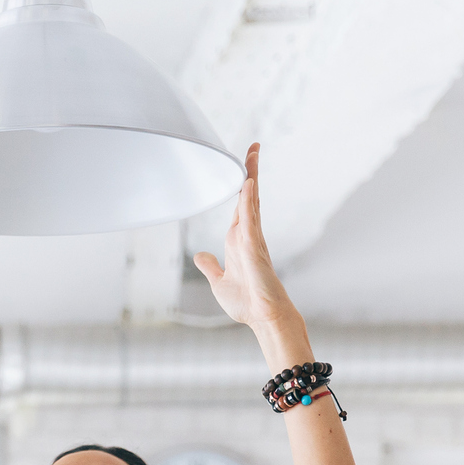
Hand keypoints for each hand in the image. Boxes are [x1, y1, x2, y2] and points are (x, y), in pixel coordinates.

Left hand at [194, 144, 299, 331]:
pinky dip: (248, 201)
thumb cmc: (246, 301)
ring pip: (252, 201)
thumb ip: (210, 266)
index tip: (243, 165)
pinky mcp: (254, 248)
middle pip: (249, 196)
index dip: (241, 185)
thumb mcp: (218, 280)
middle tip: (253, 147)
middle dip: (250, 171)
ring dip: (251, 177)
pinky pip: (250, 219)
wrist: (262, 317)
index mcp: (238, 240)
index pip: (240, 205)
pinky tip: (247, 184)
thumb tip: (200, 255)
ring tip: (252, 153)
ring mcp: (252, 239)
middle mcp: (247, 235)